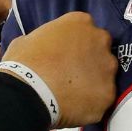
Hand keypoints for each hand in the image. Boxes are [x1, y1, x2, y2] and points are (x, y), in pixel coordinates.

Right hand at [3, 12, 115, 126]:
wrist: (27, 93)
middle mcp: (100, 40)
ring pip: (106, 74)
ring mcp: (107, 68)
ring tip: (73, 94)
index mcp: (80, 22)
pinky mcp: (108, 93)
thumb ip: (43, 40)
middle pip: (101, 49)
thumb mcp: (27, 40)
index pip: (85, 29)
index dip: (76, 44)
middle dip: (90, 60)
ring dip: (94, 82)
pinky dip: (91, 103)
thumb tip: (41, 48)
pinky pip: (102, 98)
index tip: (66, 54)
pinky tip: (75, 108)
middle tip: (71, 74)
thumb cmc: (23, 62)